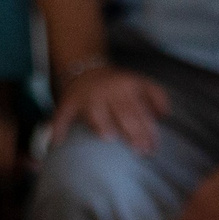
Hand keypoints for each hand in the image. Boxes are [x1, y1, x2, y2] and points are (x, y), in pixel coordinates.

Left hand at [50, 64, 168, 151]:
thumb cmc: (77, 95)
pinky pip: (153, 89)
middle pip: (123, 113)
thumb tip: (53, 144)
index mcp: (92, 98)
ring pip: (140, 107)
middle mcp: (110, 91)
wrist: (86, 68)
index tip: (110, 139)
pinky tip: (165, 115)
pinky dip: (160, 100)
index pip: (98, 112)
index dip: (102, 124)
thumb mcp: (64, 107)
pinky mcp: (138, 80)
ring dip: (149, 127)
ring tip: (155, 145)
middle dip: (134, 132)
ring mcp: (126, 84)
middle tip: (142, 151)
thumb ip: (59, 125)